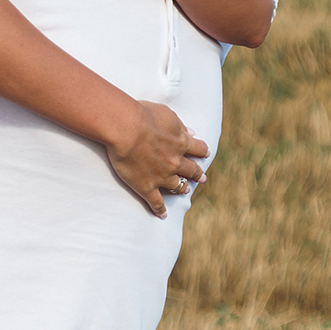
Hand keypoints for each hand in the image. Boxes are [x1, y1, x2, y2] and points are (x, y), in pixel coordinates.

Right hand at [105, 100, 209, 216]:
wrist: (125, 128)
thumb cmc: (143, 115)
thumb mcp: (167, 114)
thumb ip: (181, 126)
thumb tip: (191, 133)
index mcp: (181, 142)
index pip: (199, 149)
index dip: (202, 152)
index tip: (205, 154)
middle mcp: (175, 161)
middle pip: (191, 170)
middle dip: (198, 174)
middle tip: (202, 178)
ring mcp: (162, 176)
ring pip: (177, 186)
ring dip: (182, 188)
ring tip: (184, 191)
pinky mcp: (147, 187)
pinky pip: (156, 203)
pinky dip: (160, 210)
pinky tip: (163, 215)